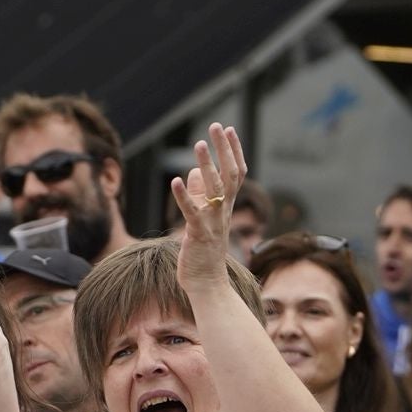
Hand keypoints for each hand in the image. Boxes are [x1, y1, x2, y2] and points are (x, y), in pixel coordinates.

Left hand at [170, 123, 247, 292]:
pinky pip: (192, 213)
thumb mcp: (202, 219)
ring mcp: (212, 223)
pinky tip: (175, 181)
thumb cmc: (203, 253)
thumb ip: (200, 195)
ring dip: (207, 165)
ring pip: (214, 190)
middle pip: (229, 176)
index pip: (236, 174)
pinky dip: (184, 197)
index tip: (228, 130)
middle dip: (223, 150)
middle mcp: (222, 212)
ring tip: (199, 144)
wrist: (207, 285)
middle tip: (217, 126)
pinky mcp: (198, 235)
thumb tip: (196, 171)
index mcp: (225, 208)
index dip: (233, 152)